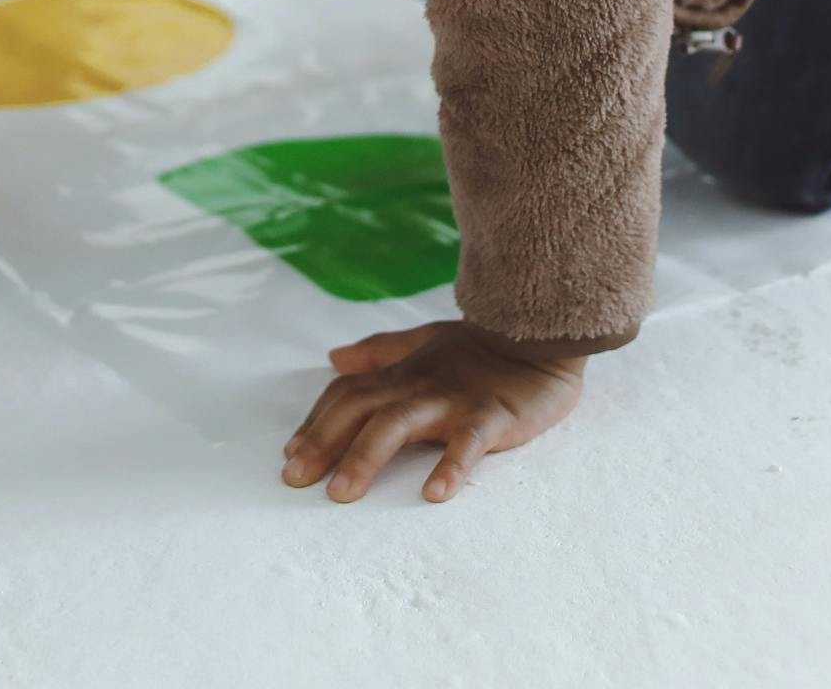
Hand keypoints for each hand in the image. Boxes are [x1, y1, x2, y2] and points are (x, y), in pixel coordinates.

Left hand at [282, 319, 587, 503]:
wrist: (540, 335)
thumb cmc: (480, 349)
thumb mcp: (424, 343)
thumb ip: (380, 352)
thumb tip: (334, 359)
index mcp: (401, 372)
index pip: (346, 395)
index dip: (315, 422)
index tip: (290, 454)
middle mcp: (418, 384)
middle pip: (359, 410)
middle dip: (323, 443)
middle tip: (294, 479)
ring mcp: (453, 400)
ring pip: (398, 425)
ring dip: (366, 457)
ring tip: (342, 494)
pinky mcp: (491, 415)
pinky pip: (468, 442)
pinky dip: (450, 466)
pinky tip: (434, 493)